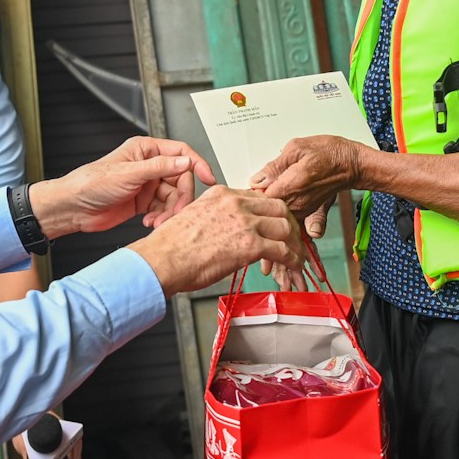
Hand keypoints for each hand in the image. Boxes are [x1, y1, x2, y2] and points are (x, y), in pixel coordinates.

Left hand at [30, 137, 216, 238]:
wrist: (73, 208)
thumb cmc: (91, 183)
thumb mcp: (128, 174)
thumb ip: (159, 168)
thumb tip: (185, 162)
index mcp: (145, 150)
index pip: (180, 153)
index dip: (197, 164)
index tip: (208, 178)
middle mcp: (148, 166)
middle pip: (180, 179)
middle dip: (181, 197)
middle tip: (178, 211)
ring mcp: (146, 185)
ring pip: (173, 197)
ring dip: (170, 212)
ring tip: (158, 222)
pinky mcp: (143, 203)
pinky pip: (163, 210)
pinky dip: (161, 218)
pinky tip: (150, 223)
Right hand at [132, 186, 305, 293]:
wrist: (163, 260)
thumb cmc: (171, 246)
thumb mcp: (193, 216)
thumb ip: (215, 217)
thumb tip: (226, 229)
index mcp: (221, 194)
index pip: (258, 196)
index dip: (270, 212)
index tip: (274, 223)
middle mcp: (236, 203)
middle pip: (278, 206)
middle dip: (288, 223)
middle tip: (291, 237)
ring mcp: (245, 222)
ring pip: (285, 226)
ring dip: (294, 242)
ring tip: (295, 254)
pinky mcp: (250, 244)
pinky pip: (282, 249)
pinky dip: (292, 258)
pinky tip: (292, 265)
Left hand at [251, 135, 364, 220]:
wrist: (351, 164)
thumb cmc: (328, 152)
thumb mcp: (297, 148)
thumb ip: (274, 166)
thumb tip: (256, 180)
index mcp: (291, 185)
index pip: (259, 198)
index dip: (249, 194)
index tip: (244, 189)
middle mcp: (296, 202)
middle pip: (266, 210)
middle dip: (256, 203)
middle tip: (251, 194)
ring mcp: (303, 211)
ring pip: (276, 217)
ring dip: (268, 210)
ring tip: (267, 197)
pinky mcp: (308, 214)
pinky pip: (290, 220)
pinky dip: (282, 216)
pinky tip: (278, 208)